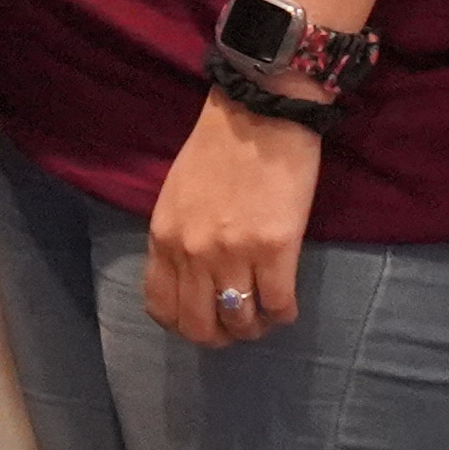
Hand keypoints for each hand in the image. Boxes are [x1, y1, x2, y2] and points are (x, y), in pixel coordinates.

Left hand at [144, 94, 321, 349]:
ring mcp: (233, 252)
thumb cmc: (218, 149)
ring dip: (255, 327)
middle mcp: (193, 252)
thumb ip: (176, 239)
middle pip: (200, 326)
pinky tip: (286, 305)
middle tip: (238, 326)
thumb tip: (189, 280)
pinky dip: (283, 314)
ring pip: (241, 322)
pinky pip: (278, 305)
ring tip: (265, 314)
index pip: (162, 308)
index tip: (203, 320)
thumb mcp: (176, 197)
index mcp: (164, 238)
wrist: (261, 111)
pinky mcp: (276, 248)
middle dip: (220, 337)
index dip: (184, 326)